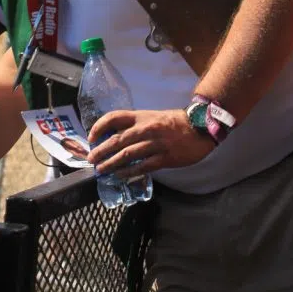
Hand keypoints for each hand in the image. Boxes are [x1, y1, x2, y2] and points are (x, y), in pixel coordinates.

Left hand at [86, 109, 215, 176]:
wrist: (201, 127)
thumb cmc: (175, 122)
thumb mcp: (152, 117)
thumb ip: (135, 125)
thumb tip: (115, 136)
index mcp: (141, 116)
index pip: (114, 117)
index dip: (99, 126)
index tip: (91, 137)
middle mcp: (146, 129)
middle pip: (117, 139)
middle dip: (101, 150)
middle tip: (91, 159)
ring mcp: (155, 144)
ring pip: (127, 154)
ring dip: (111, 163)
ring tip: (101, 169)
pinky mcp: (165, 158)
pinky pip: (143, 166)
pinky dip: (129, 171)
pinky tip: (120, 175)